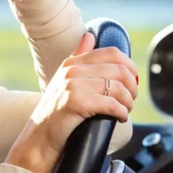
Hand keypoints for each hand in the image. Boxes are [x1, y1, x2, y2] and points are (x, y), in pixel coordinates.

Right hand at [5, 33, 138, 172]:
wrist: (39, 136)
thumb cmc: (55, 111)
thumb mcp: (64, 78)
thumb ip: (78, 57)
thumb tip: (89, 36)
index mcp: (72, 62)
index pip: (112, 53)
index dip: (130, 67)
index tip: (132, 81)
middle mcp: (72, 70)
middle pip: (120, 70)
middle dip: (132, 87)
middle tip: (130, 99)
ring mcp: (74, 85)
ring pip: (119, 88)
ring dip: (128, 102)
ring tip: (124, 110)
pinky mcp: (77, 102)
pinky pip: (112, 104)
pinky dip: (121, 113)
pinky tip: (119, 118)